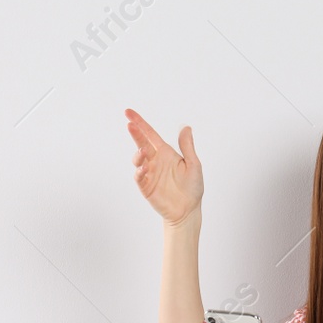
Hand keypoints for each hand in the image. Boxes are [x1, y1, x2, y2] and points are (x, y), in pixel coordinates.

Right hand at [125, 108, 202, 226]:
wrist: (188, 210)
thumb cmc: (192, 187)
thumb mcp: (193, 165)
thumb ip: (187, 147)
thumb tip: (186, 127)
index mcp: (166, 153)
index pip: (150, 135)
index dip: (140, 124)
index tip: (129, 113)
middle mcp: (156, 161)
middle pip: (141, 143)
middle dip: (135, 133)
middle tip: (130, 124)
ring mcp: (149, 173)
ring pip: (138, 159)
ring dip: (138, 153)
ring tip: (143, 151)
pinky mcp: (146, 186)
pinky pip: (139, 176)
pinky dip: (139, 171)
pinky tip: (144, 168)